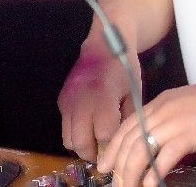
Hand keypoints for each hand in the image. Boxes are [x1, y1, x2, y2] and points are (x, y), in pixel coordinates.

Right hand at [58, 42, 141, 161]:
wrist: (104, 43)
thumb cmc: (124, 67)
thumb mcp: (133, 92)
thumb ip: (128, 119)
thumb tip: (121, 143)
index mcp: (103, 97)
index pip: (104, 134)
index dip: (112, 143)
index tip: (118, 143)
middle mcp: (81, 101)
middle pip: (80, 143)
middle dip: (93, 152)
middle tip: (104, 151)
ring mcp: (68, 101)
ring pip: (68, 140)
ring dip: (82, 144)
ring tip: (95, 139)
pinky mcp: (62, 100)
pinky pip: (65, 126)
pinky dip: (75, 131)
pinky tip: (89, 123)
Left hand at [97, 79, 195, 186]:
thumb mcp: (187, 107)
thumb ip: (171, 122)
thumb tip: (160, 145)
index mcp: (161, 102)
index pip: (128, 125)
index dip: (114, 147)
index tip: (106, 165)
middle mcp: (163, 110)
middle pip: (129, 140)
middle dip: (119, 166)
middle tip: (115, 184)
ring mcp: (174, 121)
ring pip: (140, 151)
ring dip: (131, 174)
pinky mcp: (188, 134)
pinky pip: (163, 158)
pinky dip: (153, 175)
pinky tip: (149, 186)